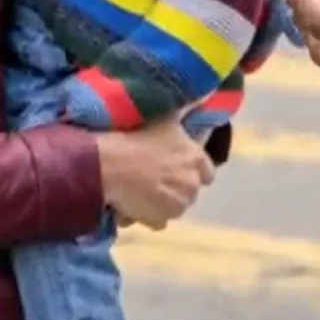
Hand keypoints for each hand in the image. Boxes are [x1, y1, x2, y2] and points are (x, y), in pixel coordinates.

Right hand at [93, 111, 215, 229]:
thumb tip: (199, 99)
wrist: (112, 164)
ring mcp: (178, 204)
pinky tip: (135, 203)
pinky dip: (150, 215)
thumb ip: (184, 112)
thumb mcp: (165, 116)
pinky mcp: (161, 220)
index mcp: (196, 158)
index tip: (178, 165)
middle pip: (190, 189)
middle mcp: (192, 183)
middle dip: (178, 185)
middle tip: (156, 175)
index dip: (193, 169)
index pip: (208, 172)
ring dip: (164, 200)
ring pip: (175, 205)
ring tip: (142, 189)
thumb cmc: (136, 135)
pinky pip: (159, 220)